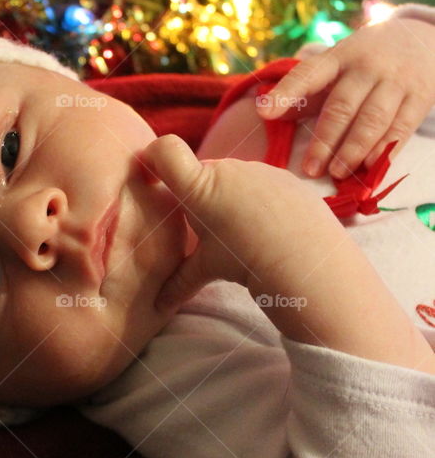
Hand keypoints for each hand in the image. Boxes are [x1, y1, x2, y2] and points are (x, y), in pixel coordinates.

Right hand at [138, 135, 339, 311]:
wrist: (306, 259)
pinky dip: (259, 202)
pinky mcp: (284, 176)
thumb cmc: (246, 260)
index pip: (165, 150)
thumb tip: (157, 306)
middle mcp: (227, 168)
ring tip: (244, 234)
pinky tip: (270, 228)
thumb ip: (179, 281)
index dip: (153, 156)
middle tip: (209, 229)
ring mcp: (258, 169)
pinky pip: (262, 184)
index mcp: (199, 187)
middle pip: (201, 173)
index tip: (150, 174)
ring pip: (233, 179)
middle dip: (199, 196)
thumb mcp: (208, 269)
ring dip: (231, 199)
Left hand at [257, 15, 434, 178]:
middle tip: (310, 169)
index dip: (286, 93)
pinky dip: (385, 150)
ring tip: (338, 174)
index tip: (264, 113)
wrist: (421, 39)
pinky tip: (371, 167)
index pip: (308, 74)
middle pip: (342, 106)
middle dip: (325, 140)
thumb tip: (265, 113)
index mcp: (338, 57)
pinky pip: (401, 127)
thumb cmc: (365, 60)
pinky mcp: (419, 97)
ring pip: (372, 119)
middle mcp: (366, 67)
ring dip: (353, 150)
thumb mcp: (336, 65)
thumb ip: (306, 92)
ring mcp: (395, 81)